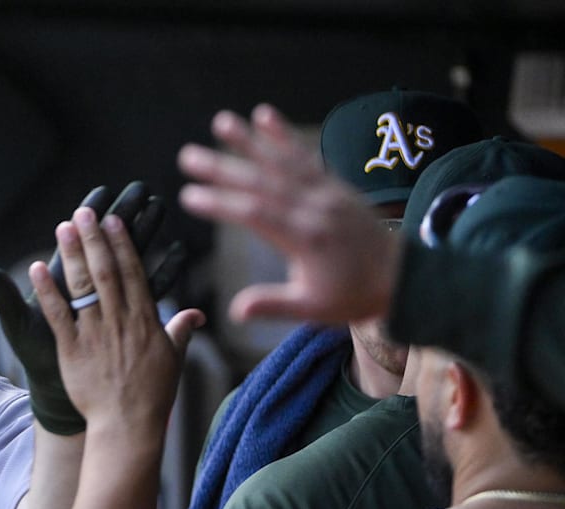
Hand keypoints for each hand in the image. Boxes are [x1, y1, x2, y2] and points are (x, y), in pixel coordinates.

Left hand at [0, 182, 185, 434]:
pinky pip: (58, 315)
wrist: (127, 426)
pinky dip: (47, 291)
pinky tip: (37, 268)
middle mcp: (120, 321)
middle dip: (95, 238)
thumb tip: (196, 314)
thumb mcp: (173, 360)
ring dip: (72, 254)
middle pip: (106, 271)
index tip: (113, 219)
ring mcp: (95, 334)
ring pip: (83, 287)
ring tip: (64, 227)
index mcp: (145, 320)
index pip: (132, 272)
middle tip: (85, 210)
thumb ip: (181, 331)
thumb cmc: (152, 396)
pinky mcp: (72, 350)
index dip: (122, 243)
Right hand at [177, 104, 397, 322]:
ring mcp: (327, 193)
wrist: (402, 278)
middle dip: (223, 168)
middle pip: (263, 182)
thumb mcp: (313, 309)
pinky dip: (284, 136)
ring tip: (221, 121)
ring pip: (283, 162)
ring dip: (250, 141)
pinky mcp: (334, 184)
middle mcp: (316, 208)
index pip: (257, 215)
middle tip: (188, 156)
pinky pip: (306, 156)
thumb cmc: (352, 296)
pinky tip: (264, 115)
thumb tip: (235, 311)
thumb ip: (274, 304)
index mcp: (307, 238)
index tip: (190, 196)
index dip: (221, 204)